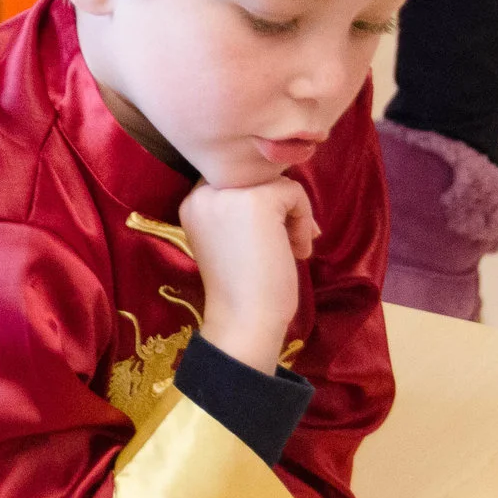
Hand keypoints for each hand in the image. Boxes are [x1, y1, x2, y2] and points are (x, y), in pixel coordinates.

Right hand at [180, 177, 315, 372]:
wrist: (243, 320)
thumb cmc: (243, 288)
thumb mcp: (233, 238)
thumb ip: (242, 209)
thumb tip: (282, 183)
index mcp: (193, 203)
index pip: (237, 181)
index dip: (262, 203)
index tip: (274, 235)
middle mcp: (203, 193)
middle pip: (258, 177)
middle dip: (281, 207)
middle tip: (291, 241)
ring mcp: (228, 194)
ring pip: (277, 182)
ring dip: (294, 215)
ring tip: (294, 248)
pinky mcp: (256, 199)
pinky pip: (294, 192)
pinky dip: (304, 221)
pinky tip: (298, 250)